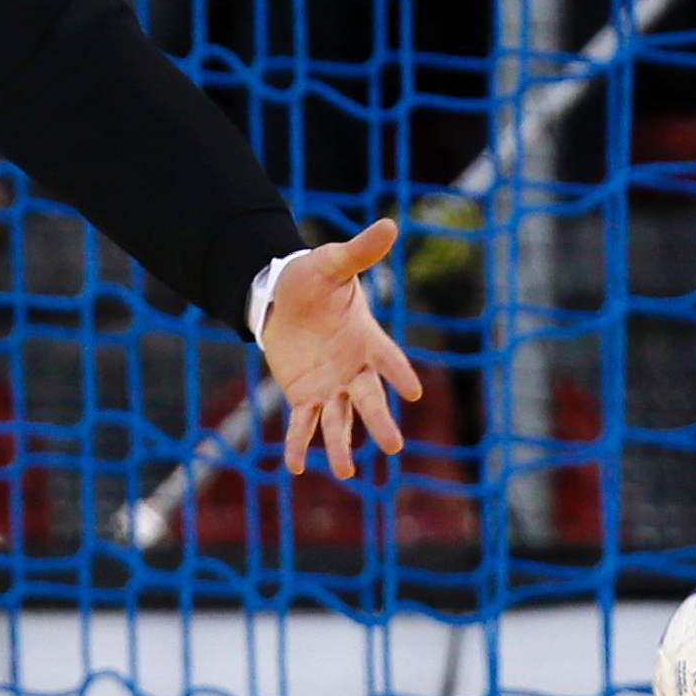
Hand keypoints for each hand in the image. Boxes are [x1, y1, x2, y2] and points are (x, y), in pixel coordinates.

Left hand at [257, 217, 424, 484]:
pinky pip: (303, 424)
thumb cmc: (313, 279)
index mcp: (367, 338)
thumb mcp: (332, 264)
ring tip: (345, 472)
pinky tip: (296, 468)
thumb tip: (389, 223)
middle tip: (394, 446)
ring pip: (340, 420)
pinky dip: (300, 444)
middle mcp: (354, 368)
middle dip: (380, 420)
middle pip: (369, 398)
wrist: (283, 297)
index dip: (399, 373)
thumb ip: (359, 252)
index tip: (412, 391)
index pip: (388, 358)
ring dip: (342, 445)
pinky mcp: (305, 395)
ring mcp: (331, 386)